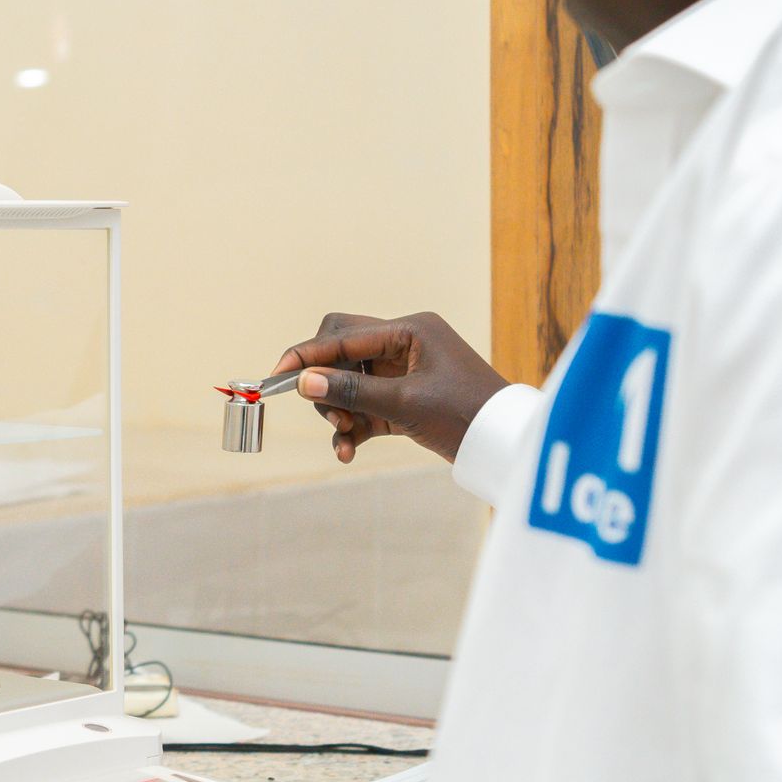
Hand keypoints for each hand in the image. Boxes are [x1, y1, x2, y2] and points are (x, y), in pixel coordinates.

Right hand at [274, 311, 507, 464]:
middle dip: (326, 384)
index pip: (343, 334)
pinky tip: (347, 451)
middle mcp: (403, 345)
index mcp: (409, 330)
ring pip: (350, 384)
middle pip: (342, 354)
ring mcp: (403, 373)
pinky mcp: (403, 401)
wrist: (504, 445)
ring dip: (339, 411)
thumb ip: (352, 390)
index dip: (307, 355)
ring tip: (343, 437)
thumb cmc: (466, 414)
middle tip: (325, 412)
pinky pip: (365, 407)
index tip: (277, 375)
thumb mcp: (405, 403)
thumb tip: (302, 382)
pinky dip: (353, 427)